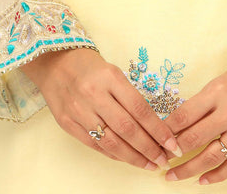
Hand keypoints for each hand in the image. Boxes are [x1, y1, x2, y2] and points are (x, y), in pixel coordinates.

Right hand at [19, 47, 182, 171]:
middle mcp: (94, 94)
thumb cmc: (90, 66)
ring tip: (149, 164)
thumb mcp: (113, 72)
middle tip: (164, 160)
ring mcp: (78, 110)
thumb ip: (130, 96)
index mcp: (110, 77)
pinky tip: (126, 158)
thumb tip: (153, 126)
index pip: (140, 109)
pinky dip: (113, 154)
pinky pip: (94, 144)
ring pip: (111, 141)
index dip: (158, 130)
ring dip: (133, 157)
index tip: (172, 143)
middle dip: (149, 148)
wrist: (54, 62)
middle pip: (127, 128)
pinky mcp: (67, 123)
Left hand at [161, 57, 226, 184]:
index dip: (166, 130)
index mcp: (217, 92)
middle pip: (194, 138)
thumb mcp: (220, 80)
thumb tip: (178, 123)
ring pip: (212, 156)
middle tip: (159, 159)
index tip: (156, 138)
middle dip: (173, 152)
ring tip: (173, 175)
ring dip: (189, 169)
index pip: (184, 115)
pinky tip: (202, 180)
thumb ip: (201, 102)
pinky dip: (217, 175)